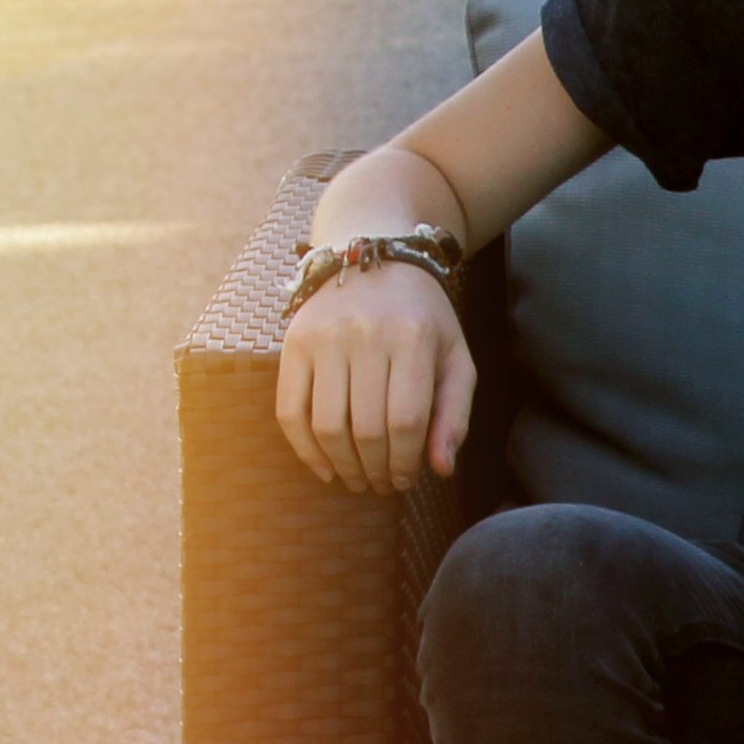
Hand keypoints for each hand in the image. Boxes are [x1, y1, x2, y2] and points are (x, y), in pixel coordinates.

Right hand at [273, 262, 473, 495]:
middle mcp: (364, 336)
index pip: (406, 420)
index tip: (405, 481)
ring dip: (342, 465)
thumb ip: (454, 413)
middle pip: (365, 428)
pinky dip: (304, 448)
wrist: (374, 259)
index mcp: (412, 339)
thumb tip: (442, 468)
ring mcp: (323, 339)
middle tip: (381, 484)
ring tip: (356, 479)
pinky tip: (324, 467)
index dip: (404, 462)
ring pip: (326, 425)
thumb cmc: (423, 318)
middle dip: (375, 469)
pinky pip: (289, 410)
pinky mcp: (293, 344)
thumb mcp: (455, 358)